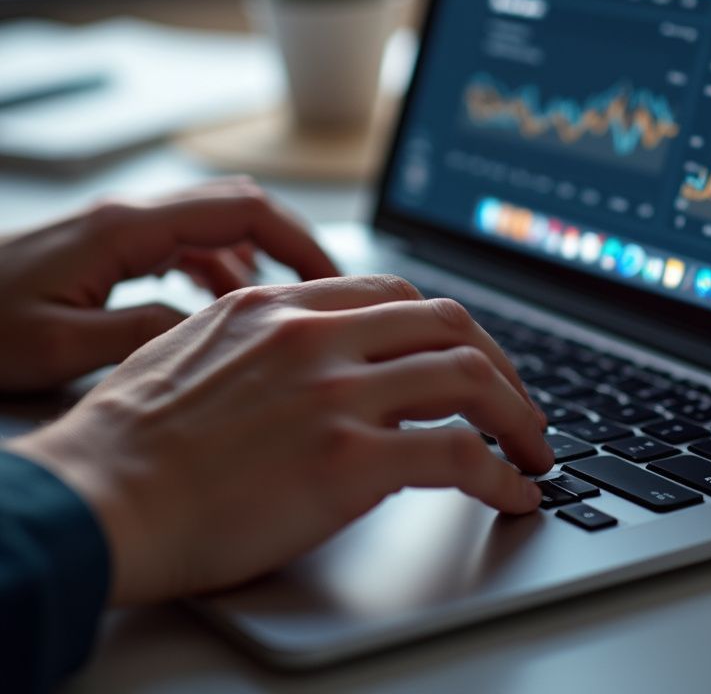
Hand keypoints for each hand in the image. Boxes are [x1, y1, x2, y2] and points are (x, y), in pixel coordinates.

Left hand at [0, 178, 336, 391]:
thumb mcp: (55, 346)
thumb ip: (142, 333)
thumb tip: (212, 332)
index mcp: (125, 228)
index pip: (243, 209)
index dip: (299, 239)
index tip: (332, 278)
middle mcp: (128, 217)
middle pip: (238, 207)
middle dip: (289, 244)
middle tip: (323, 291)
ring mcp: (118, 229)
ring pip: (213, 225)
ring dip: (255, 260)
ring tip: (279, 310)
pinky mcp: (106, 249)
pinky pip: (184, 245)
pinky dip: (217, 270)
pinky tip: (220, 310)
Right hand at [10, 277, 551, 603]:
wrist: (95, 498)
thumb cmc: (130, 438)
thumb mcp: (198, 348)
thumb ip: (268, 339)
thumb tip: (320, 354)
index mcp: (281, 304)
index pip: (396, 294)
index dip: (448, 328)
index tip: (469, 359)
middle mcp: (316, 334)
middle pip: (447, 322)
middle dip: (499, 362)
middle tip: (518, 402)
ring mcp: (335, 392)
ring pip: (468, 375)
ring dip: (517, 414)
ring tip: (533, 448)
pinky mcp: (347, 459)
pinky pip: (457, 453)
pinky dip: (501, 472)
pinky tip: (512, 492)